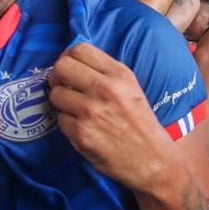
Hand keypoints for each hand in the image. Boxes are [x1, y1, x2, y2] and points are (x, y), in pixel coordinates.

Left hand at [47, 43, 175, 191]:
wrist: (152, 160)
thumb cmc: (141, 124)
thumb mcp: (131, 89)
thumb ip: (105, 73)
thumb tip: (71, 61)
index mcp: (119, 74)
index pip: (79, 49)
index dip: (68, 58)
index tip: (70, 70)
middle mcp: (104, 89)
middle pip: (61, 67)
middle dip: (58, 77)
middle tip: (65, 88)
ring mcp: (91, 111)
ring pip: (56, 94)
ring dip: (62, 103)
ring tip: (76, 111)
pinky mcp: (81, 133)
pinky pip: (60, 119)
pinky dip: (67, 124)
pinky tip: (82, 128)